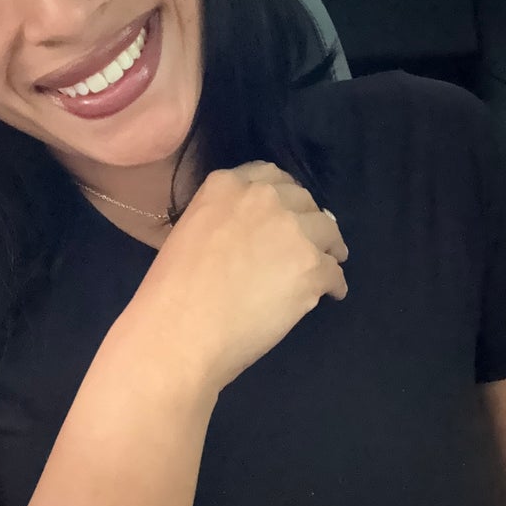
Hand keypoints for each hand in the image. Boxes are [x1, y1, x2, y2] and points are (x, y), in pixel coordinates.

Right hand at [134, 161, 348, 395]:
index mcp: (226, 185)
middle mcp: (263, 197)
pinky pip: (334, 272)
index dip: (282, 196)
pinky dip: (333, 284)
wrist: (180, 329)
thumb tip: (263, 230)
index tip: (285, 212)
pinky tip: (327, 295)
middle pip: (302, 199)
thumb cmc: (171, 288)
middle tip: (305, 242)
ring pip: (327, 231)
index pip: (269, 175)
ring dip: (326, 248)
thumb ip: (226, 218)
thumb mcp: (191, 229)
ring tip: (324, 266)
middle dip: (306, 220)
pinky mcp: (311, 267)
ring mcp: (291, 230)